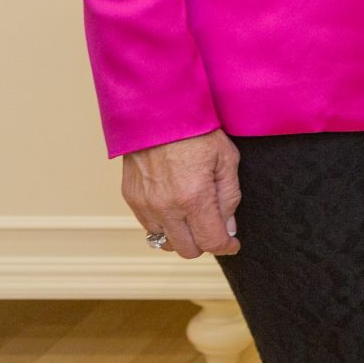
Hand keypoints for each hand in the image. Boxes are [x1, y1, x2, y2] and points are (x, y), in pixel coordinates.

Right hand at [123, 129, 241, 258]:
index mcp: (193, 197)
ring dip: (181, 236)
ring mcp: (145, 205)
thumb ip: (229, 197)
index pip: (211, 242)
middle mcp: (165, 207)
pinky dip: (164, 225)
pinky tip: (175, 207)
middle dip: (205, 243)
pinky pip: (148, 227)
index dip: (226, 246)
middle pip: (187, 250)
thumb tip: (229, 228)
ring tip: (193, 216)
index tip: (232, 243)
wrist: (157, 112)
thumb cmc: (196, 131)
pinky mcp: (131, 198)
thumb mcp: (226, 159)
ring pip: (164, 243)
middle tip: (214, 226)